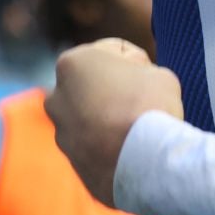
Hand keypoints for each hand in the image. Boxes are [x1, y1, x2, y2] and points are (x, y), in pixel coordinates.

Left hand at [47, 38, 182, 207]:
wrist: (144, 162)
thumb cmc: (151, 106)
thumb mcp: (157, 71)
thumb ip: (138, 70)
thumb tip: (134, 81)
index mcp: (72, 64)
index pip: (112, 52)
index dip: (138, 62)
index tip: (151, 77)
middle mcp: (57, 97)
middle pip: (95, 86)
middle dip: (115, 90)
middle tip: (144, 102)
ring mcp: (62, 133)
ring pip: (92, 118)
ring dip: (111, 119)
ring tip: (139, 130)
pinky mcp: (73, 163)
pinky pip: (96, 147)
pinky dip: (110, 146)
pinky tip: (132, 150)